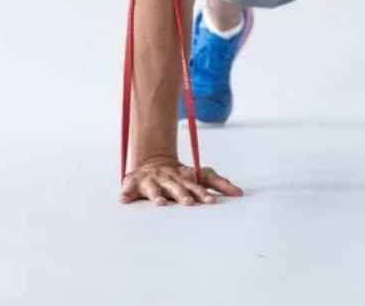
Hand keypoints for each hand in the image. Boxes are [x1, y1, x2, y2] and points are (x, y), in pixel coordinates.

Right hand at [119, 155, 242, 205]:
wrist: (153, 160)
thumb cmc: (180, 175)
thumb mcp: (200, 176)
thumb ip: (220, 183)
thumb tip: (241, 193)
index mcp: (184, 178)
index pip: (195, 186)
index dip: (202, 193)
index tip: (210, 202)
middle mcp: (168, 178)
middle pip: (176, 187)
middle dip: (182, 194)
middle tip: (188, 203)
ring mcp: (151, 180)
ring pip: (154, 188)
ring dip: (156, 195)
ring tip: (159, 203)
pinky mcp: (134, 182)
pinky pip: (128, 188)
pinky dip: (125, 193)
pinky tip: (124, 200)